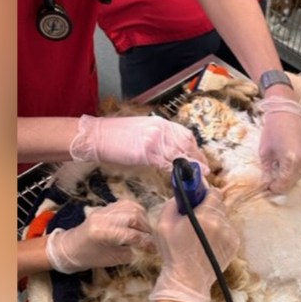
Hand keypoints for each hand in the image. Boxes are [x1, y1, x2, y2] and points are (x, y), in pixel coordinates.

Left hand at [46, 200, 152, 273]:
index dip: (146, 242)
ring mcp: (104, 210)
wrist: (68, 247)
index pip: (131, 234)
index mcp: (102, 233)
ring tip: (146, 229)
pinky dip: (136, 211)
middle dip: (146, 228)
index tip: (154, 249)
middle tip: (152, 238)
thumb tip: (146, 247)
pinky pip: (125, 204)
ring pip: (131, 207)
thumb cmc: (87, 257)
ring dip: (142, 218)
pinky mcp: (105, 207)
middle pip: (133, 216)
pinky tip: (138, 221)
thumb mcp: (111, 260)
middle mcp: (103, 217)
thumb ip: (130, 252)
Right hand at [69, 115, 208, 173]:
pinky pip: (166, 163)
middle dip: (197, 158)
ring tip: (197, 176)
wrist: (96, 136)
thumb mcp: (141, 132)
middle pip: (186, 143)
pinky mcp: (146, 152)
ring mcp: (154, 139)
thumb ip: (158, 139)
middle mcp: (159, 128)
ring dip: (189, 166)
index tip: (201, 159)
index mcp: (159, 123)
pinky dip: (174, 171)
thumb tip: (170, 151)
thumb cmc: (114, 136)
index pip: (185, 134)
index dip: (195, 148)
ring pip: (179, 154)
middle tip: (204, 170)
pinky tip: (178, 178)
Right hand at [149, 191, 239, 301]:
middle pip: (219, 204)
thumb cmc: (173, 252)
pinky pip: (228, 230)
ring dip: (214, 220)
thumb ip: (172, 203)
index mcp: (205, 216)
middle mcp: (221, 223)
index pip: (214, 192)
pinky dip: (220, 232)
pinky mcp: (234, 245)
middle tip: (196, 215)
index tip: (198, 195)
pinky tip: (208, 242)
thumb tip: (181, 194)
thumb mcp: (163, 224)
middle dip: (208, 206)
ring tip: (201, 233)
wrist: (187, 280)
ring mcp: (230, 235)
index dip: (205, 192)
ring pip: (224, 218)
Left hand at [256, 90, 300, 192]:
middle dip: (282, 183)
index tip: (268, 187)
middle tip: (273, 181)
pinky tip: (288, 164)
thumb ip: (267, 171)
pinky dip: (297, 169)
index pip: (284, 184)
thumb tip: (266, 184)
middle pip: (293, 181)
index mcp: (290, 160)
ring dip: (290, 177)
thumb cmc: (272, 130)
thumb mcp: (265, 152)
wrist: (286, 113)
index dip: (275, 188)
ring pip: (300, 175)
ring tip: (280, 172)